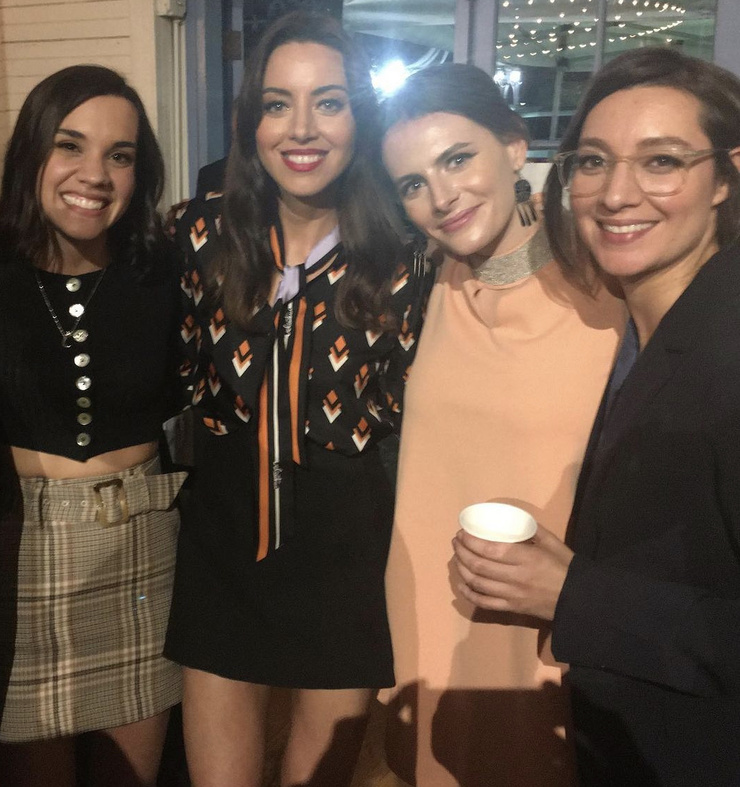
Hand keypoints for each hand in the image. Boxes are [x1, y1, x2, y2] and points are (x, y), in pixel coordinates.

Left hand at [452, 525, 574, 620]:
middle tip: (456, 542)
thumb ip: (532, 529)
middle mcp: (516, 577)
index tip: (462, 532)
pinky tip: (461, 584)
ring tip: (457, 557)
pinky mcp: (511, 609)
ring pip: (477, 583)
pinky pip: (484, 603)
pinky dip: (468, 593)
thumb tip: (512, 518)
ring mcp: (512, 595)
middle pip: (479, 565)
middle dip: (462, 552)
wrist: (580, 600)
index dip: (471, 540)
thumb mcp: (552, 542)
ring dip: (461, 569)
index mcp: (526, 558)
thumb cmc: (566, 568)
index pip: (490, 549)